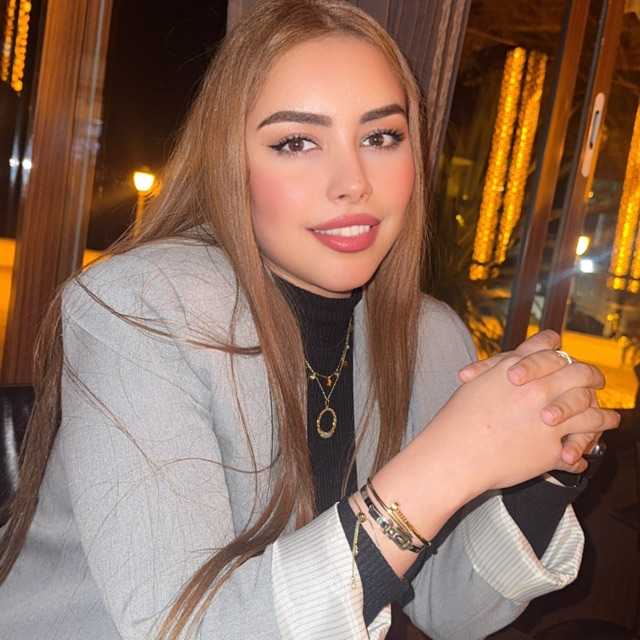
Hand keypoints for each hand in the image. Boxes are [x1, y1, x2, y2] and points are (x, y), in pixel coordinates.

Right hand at [457, 331, 618, 473]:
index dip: (560, 349)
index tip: (566, 355)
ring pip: (592, 413)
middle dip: (593, 377)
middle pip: (581, 374)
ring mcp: (549, 421)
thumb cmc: (458, 419)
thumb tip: (517, 362)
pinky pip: (576, 451)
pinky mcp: (552, 451)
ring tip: (610, 420)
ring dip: (604, 418)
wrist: (454, 453)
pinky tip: (580, 456)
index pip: (550, 347)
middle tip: (597, 382)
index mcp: (518, 368)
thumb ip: (500, 368)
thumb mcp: (477, 382)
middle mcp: (539, 389)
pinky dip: (579, 455)